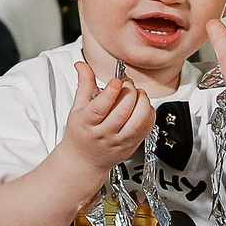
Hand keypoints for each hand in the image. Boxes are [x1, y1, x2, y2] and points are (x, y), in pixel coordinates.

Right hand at [61, 58, 154, 175]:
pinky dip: (149, 114)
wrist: (83, 161)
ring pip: (136, 122)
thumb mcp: (77, 109)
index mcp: (85, 124)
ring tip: (137, 93)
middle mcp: (102, 135)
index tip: (116, 80)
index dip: (110, 93)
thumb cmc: (80, 134)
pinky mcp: (131, 146)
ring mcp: (118, 142)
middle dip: (129, 93)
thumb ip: (84, 85)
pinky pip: (146, 129)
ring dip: (142, 103)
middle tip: (127, 83)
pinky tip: (143, 106)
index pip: (99, 108)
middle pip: (121, 113)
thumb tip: (82, 65)